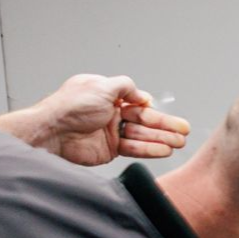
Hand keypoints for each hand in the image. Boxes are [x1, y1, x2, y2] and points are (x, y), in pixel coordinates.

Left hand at [0, 74, 189, 165]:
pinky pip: (134, 148)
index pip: (136, 101)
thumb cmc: (71, 107)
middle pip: (143, 119)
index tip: (165, 113)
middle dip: (164, 125)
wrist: (54, 133)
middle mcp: (110, 113)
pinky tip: (165, 150)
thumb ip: (125, 87)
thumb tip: (142, 94)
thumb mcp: (102, 87)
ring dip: (162, 139)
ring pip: (142, 134)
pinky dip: (149, 149)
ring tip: (180, 142)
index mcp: (107, 94)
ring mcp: (111, 132)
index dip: (151, 107)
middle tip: (184, 131)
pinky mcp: (110, 149)